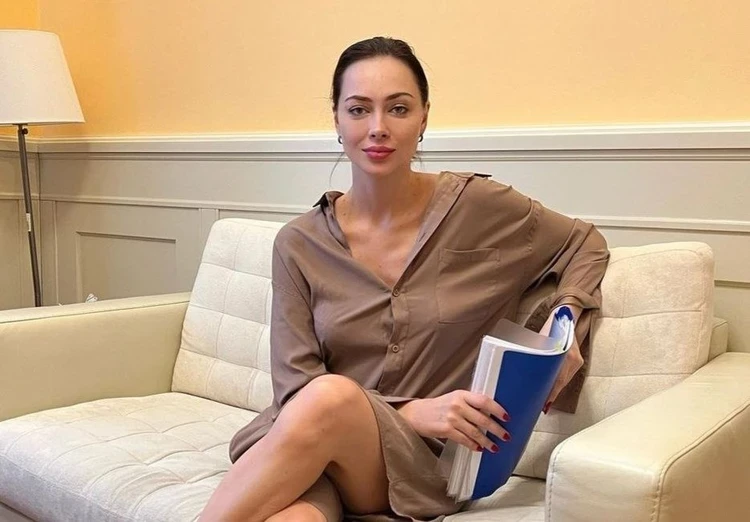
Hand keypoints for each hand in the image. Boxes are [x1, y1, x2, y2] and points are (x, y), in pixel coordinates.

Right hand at [396, 391, 510, 451]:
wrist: (417, 414)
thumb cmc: (438, 406)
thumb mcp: (454, 398)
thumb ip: (470, 403)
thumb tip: (490, 413)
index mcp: (462, 394)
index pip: (484, 400)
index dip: (497, 409)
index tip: (507, 417)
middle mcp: (458, 405)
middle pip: (483, 419)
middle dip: (497, 429)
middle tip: (506, 436)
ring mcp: (452, 418)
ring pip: (475, 432)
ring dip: (487, 441)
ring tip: (495, 447)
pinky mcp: (446, 430)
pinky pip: (464, 440)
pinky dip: (473, 445)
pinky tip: (479, 449)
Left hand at [540, 306, 583, 412]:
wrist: (564, 314)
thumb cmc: (550, 325)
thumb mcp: (539, 339)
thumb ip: (533, 353)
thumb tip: (521, 367)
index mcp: (564, 353)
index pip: (557, 379)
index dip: (550, 391)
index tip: (543, 402)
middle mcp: (573, 358)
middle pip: (561, 382)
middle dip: (551, 394)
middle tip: (542, 406)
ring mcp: (577, 360)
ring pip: (564, 380)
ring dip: (555, 390)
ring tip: (545, 402)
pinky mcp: (577, 361)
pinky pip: (567, 376)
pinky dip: (559, 384)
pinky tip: (552, 392)